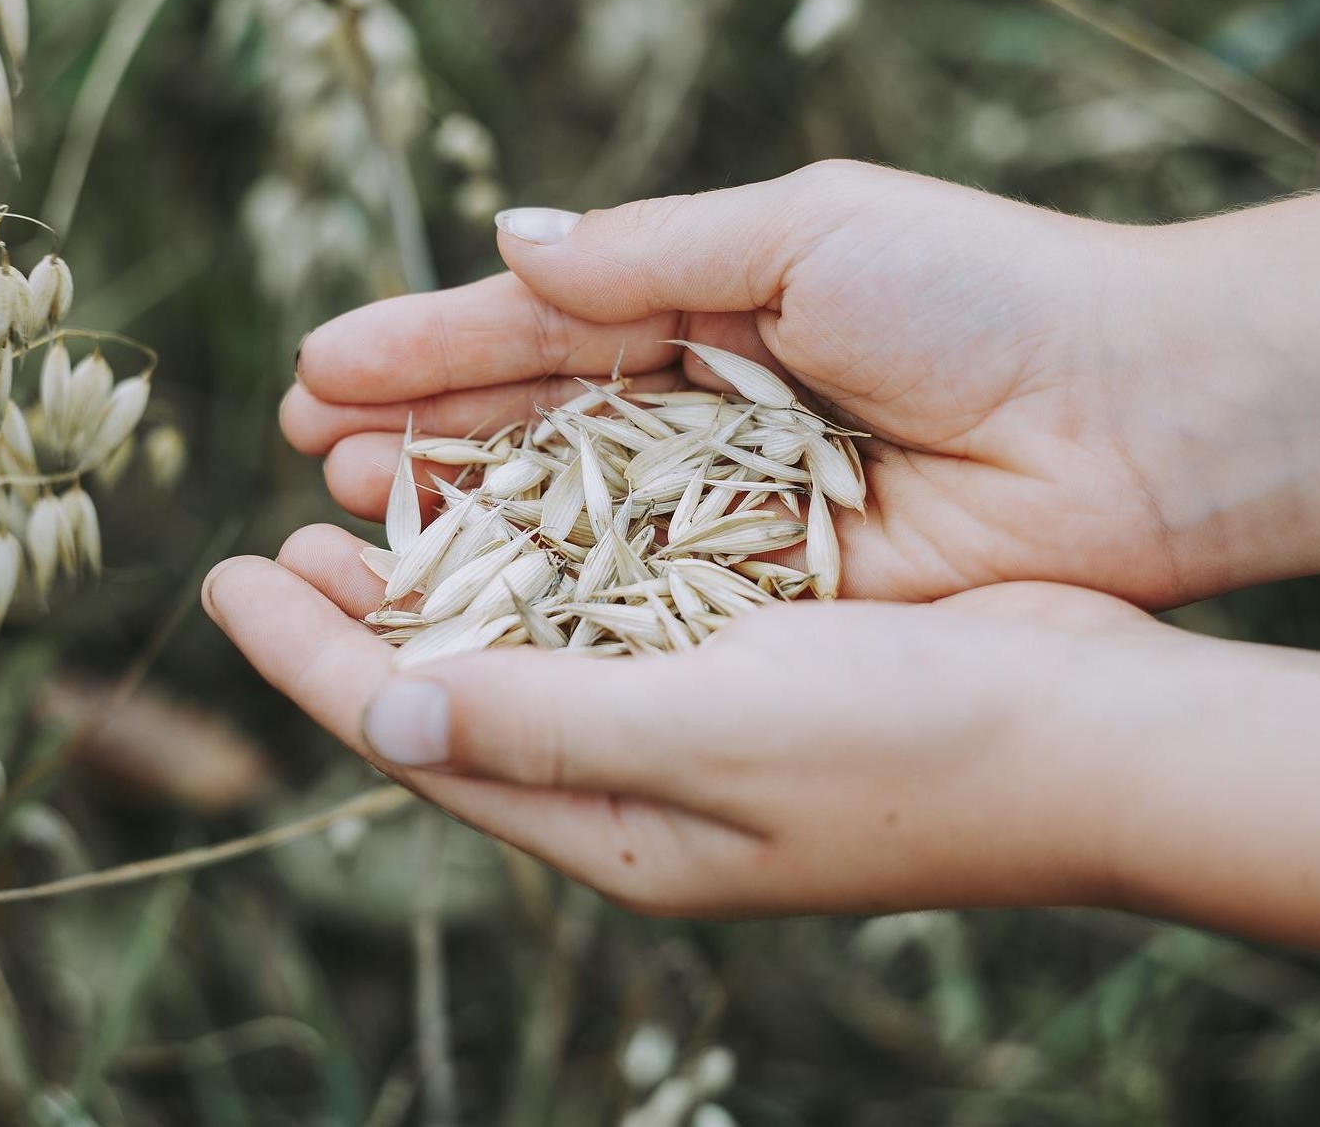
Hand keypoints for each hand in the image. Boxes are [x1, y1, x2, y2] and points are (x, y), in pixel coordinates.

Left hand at [202, 524, 1163, 916]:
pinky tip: (517, 493)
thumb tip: (378, 709)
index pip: (418, 736)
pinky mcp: (754, 656)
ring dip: (445, 571)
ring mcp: (698, 721)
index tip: (221, 577)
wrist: (1098, 735)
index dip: (309, 659)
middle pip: (457, 690)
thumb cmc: (913, 745)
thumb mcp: (710, 735)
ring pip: (530, 639)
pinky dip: (547, 549)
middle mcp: (641, 782)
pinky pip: (612, 602)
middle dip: (358, 616)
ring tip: (365, 502)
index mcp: (615, 827)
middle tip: (276, 536)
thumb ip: (542, 724)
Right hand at [282, 160, 1214, 605]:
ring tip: (351, 516)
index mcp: (710, 306)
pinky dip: (553, 599)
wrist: (1138, 421)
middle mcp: (706, 415)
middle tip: (309, 453)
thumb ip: (646, 253)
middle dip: (421, 435)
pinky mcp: (772, 598)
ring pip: (567, 521)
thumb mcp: (804, 233)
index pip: (537, 327)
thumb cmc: (980, 297)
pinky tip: (463, 598)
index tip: (319, 369)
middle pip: (532, 429)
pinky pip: (639, 600)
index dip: (428, 348)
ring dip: (461, 518)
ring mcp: (733, 512)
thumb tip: (506, 242)